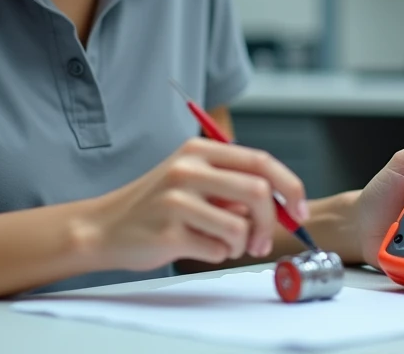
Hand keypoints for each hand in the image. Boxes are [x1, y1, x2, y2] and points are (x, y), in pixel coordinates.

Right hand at [87, 137, 308, 272]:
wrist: (103, 227)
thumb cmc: (156, 206)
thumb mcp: (193, 179)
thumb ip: (233, 184)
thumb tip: (284, 204)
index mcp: (198, 149)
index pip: (261, 161)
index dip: (290, 186)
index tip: (300, 210)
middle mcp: (188, 168)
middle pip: (258, 193)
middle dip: (271, 223)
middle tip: (262, 242)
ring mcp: (176, 199)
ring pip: (240, 227)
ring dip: (241, 244)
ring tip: (222, 244)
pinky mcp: (169, 231)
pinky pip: (217, 249)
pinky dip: (216, 254)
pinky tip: (196, 247)